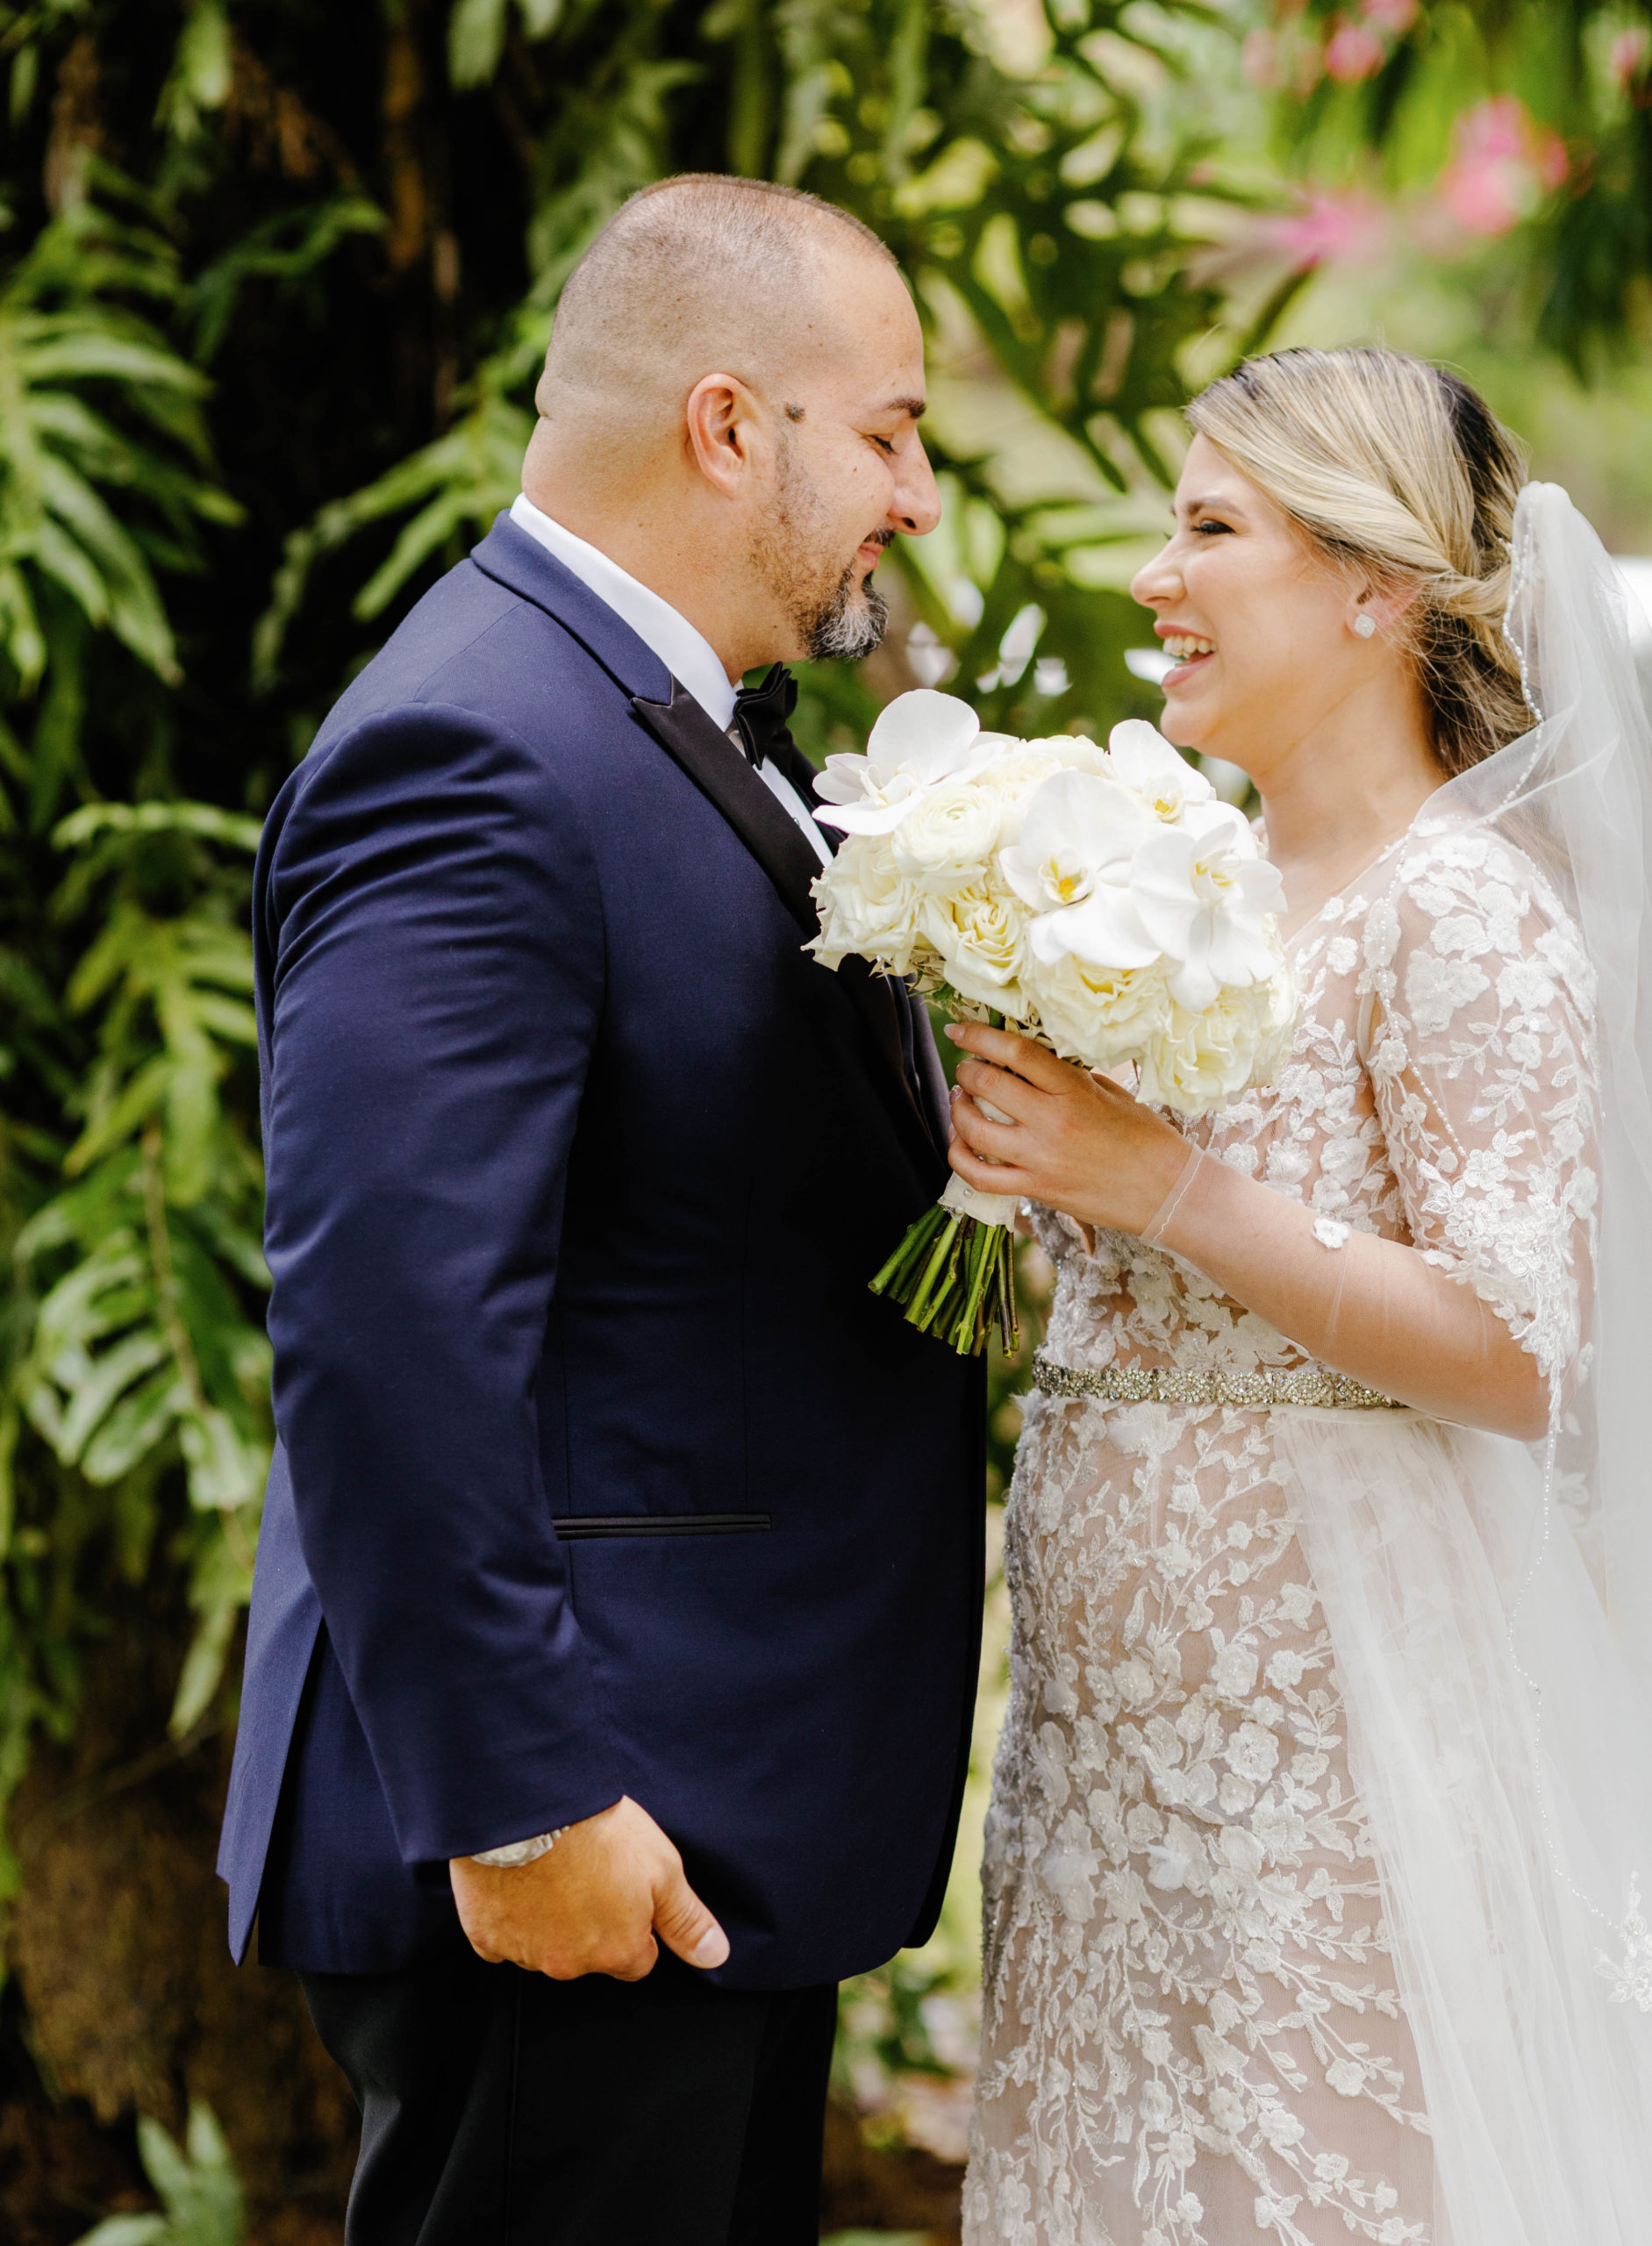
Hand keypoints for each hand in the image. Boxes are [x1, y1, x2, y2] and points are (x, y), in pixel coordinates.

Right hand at [449, 1795, 729, 1981]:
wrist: (529, 1807)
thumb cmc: (598, 1832)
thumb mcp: (662, 1869)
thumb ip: (686, 1919)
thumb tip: (715, 1955)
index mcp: (616, 1951)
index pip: (637, 1960)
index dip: (636, 1926)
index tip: (625, 1892)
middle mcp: (571, 1964)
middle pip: (589, 1955)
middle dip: (591, 1924)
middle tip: (588, 1872)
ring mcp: (525, 1953)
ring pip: (544, 1947)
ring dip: (549, 1921)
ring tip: (553, 1869)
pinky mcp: (485, 1937)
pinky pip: (500, 1939)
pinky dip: (508, 1917)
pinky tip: (517, 1882)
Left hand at [946, 1022, 1190, 1235]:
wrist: (1167, 1191)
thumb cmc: (1145, 1138)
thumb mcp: (1111, 1092)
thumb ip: (1070, 1077)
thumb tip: (1031, 1062)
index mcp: (1074, 1090)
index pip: (1016, 1053)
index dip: (979, 1036)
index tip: (960, 1030)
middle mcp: (1053, 1122)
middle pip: (987, 1085)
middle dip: (966, 1071)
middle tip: (966, 1067)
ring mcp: (1041, 1159)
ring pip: (975, 1131)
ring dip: (957, 1111)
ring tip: (959, 1100)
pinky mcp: (1037, 1189)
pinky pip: (981, 1177)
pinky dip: (960, 1158)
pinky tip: (961, 1143)